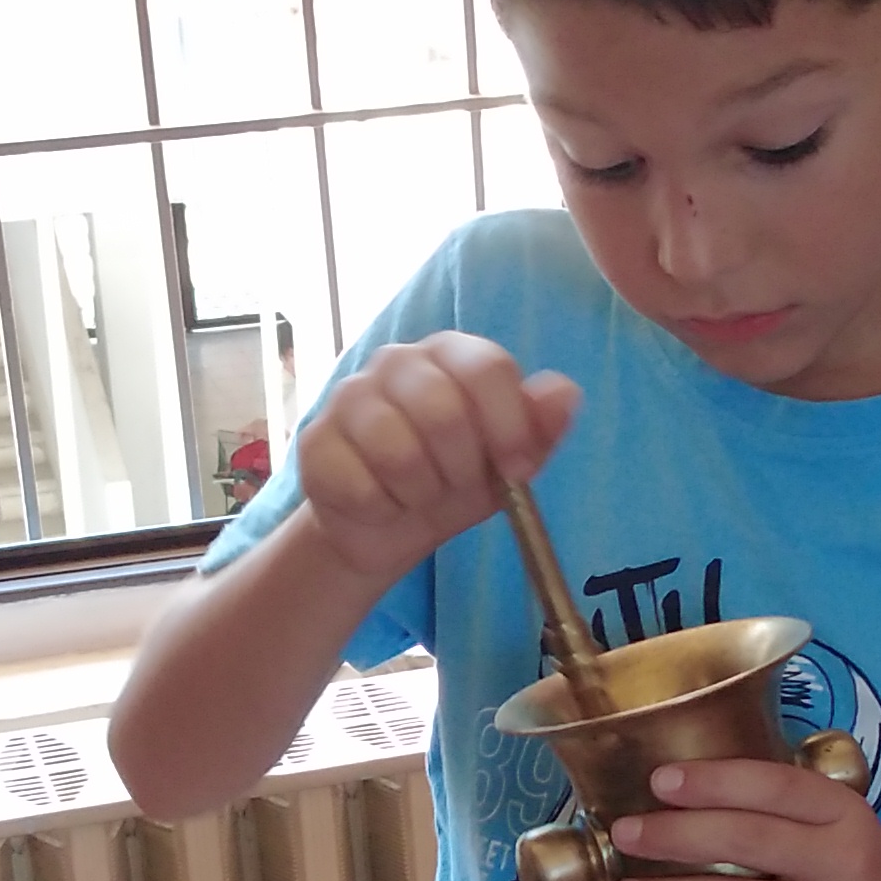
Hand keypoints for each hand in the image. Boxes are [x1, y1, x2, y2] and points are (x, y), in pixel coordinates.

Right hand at [288, 334, 580, 591]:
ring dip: (420, 493)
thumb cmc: (452, 481)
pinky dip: (382, 509)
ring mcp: (349, 396)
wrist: (384, 526)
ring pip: (399, 453)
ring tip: (418, 494)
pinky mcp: (316, 440)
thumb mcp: (508, 464)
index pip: (487, 367)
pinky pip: (360, 484)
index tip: (518, 471)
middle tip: (455, 486)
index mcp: (451, 354)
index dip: (509, 425)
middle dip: (461, 468)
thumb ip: (539, 429)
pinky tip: (380, 502)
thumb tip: (565, 394)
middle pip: (444, 411)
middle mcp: (396, 360)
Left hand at [606, 758, 880, 880]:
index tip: (660, 781)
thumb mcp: (844, 831)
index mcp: (845, 815)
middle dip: (674, 835)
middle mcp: (843, 863)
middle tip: (624, 834)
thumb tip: (679, 802)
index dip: (714, 780)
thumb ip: (784, 815)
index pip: (775, 786)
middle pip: (746, 841)